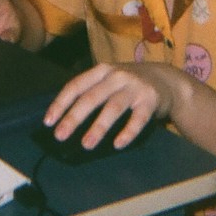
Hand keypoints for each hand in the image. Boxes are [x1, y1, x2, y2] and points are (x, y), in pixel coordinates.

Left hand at [42, 62, 184, 150]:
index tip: (48, 122)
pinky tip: (118, 144)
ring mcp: (135, 87)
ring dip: (99, 127)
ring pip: (113, 107)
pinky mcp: (151, 100)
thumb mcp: (109, 80)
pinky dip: (128, 131)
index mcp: (101, 71)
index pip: (76, 86)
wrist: (167, 80)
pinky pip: (138, 118)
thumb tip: (62, 118)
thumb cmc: (129, 84)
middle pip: (92, 97)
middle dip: (74, 117)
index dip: (61, 103)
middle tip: (60, 135)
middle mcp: (117, 76)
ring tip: (86, 144)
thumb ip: (90, 92)